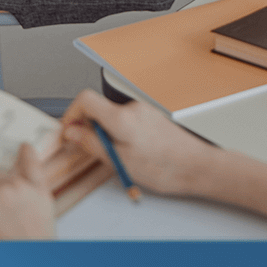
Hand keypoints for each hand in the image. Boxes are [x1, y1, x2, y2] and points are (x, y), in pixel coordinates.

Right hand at [59, 89, 219, 196]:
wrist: (196, 166)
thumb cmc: (165, 167)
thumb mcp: (120, 161)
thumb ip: (93, 144)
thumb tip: (73, 133)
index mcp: (122, 117)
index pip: (86, 99)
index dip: (72, 114)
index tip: (70, 132)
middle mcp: (133, 108)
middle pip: (99, 109)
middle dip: (90, 128)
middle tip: (92, 150)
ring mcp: (144, 111)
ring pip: (113, 117)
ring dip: (107, 133)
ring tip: (117, 157)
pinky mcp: (152, 117)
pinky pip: (127, 121)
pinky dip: (121, 134)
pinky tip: (131, 153)